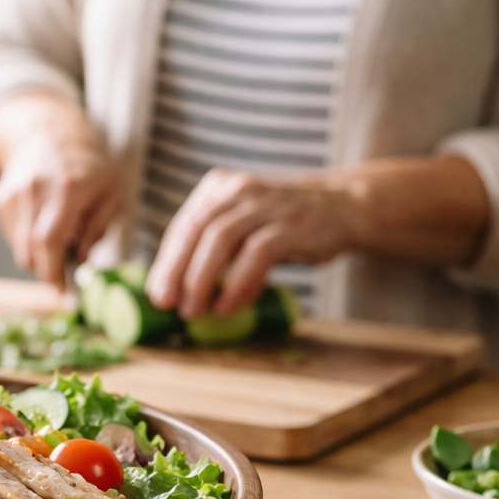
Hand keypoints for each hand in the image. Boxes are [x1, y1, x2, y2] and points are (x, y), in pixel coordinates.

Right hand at [0, 93, 121, 289]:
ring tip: (58, 242)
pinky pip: (12, 236)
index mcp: (67, 188)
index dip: (53, 273)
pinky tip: (43, 226)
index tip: (63, 293)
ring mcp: (13, 193)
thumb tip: (82, 263)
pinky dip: (27, 242)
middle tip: (63, 278)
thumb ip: (97, 231)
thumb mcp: (111, 195)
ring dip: (38, 257)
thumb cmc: (89, 166)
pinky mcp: (0, 198)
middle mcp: (34, 190)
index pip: (49, 241)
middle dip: (47, 272)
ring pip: (19, 247)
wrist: (51, 132)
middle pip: (30, 250)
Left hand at [145, 156, 488, 318]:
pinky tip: (229, 306)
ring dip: (202, 279)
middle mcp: (239, 190)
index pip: (183, 226)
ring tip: (194, 310)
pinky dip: (238, 282)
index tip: (155, 294)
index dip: (165, 262)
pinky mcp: (292, 224)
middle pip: (196, 231)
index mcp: (219, 188)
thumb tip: (176, 289)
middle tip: (166, 304)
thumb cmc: (282, 224)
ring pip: (220, 239)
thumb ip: (212, 247)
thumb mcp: (242, 224)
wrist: (342, 207)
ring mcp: (267, 204)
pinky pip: (257, 254)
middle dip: (176, 271)